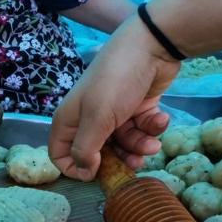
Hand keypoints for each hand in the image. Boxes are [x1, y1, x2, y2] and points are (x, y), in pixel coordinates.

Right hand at [49, 17, 180, 180]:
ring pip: (123, 144)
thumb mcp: (96, 119)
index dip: (75, 168)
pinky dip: (152, 128)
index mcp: (70, 122)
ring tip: (153, 144)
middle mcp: (88, 120)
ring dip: (139, 146)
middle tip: (133, 163)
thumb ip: (85, 150)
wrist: (152, 47)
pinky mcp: (136, 109)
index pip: (61, 154)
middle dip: (117, 159)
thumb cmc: (115, 83)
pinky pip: (141, 129)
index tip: (95, 173)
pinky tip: (160, 119)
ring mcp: (113, 115)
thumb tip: (84, 171)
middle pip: (97, 154)